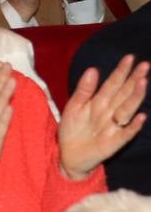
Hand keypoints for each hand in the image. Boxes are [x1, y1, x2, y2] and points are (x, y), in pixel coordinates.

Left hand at [59, 56, 149, 179]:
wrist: (68, 154)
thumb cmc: (72, 129)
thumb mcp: (74, 106)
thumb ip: (84, 90)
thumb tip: (93, 69)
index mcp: (99, 102)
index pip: (113, 84)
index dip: (121, 71)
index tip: (130, 57)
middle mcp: (110, 112)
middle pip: (124, 93)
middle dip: (134, 79)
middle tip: (145, 65)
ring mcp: (114, 126)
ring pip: (127, 109)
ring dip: (135, 97)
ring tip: (142, 82)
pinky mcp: (114, 142)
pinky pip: (126, 133)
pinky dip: (133, 126)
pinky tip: (141, 117)